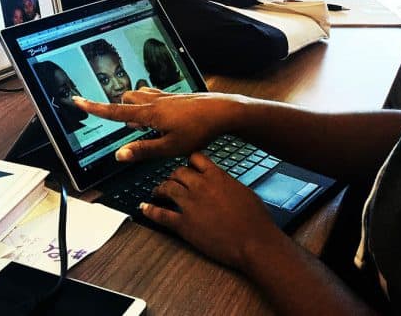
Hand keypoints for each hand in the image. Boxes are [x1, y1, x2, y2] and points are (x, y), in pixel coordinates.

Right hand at [72, 89, 239, 160]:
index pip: (114, 111)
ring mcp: (165, 97)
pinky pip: (153, 97)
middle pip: (125, 100)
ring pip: (139, 97)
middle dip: (120, 111)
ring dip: (134, 108)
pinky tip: (162, 119)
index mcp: (149, 113)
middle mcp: (154, 101)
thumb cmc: (199, 130)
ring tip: (147, 128)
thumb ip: (143, 150)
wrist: (223, 111)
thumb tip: (118, 154)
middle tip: (132, 130)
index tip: (77, 100)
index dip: (94, 108)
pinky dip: (148, 106)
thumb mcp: (170, 147)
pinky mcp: (174, 97)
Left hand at [143, 152, 283, 270]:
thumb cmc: (255, 219)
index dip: (189, 163)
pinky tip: (144, 208)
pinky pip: (161, 215)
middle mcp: (200, 185)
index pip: (195, 158)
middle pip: (178, 172)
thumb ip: (226, 183)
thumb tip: (221, 183)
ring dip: (160, 189)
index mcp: (217, 175)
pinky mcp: (184, 224)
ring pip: (167, 188)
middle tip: (171, 181)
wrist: (254, 241)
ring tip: (157, 192)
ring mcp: (190, 204)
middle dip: (173, 176)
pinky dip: (150, 210)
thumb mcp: (243, 191)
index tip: (187, 167)